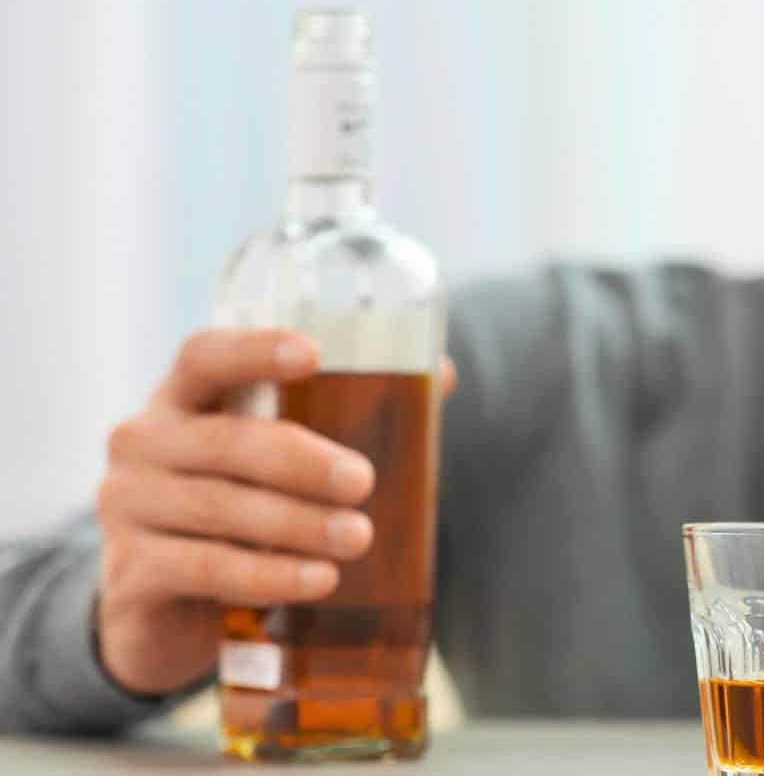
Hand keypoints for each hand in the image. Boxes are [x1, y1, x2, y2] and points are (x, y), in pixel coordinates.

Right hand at [94, 328, 456, 695]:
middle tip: (364, 482)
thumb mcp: (276, 463)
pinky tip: (316, 580)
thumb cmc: (237, 512)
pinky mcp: (130, 572)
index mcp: (181, 400)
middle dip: (303, 461)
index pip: (204, 356)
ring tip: (357, 538)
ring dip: (297, 524)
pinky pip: (205, 567)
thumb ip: (347, 415)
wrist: (162, 609)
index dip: (254, 350)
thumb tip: (442, 375)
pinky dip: (267, 575)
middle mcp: (142, 443)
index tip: (313, 354)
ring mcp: (126, 508)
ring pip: (222, 508)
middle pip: (228, 440)